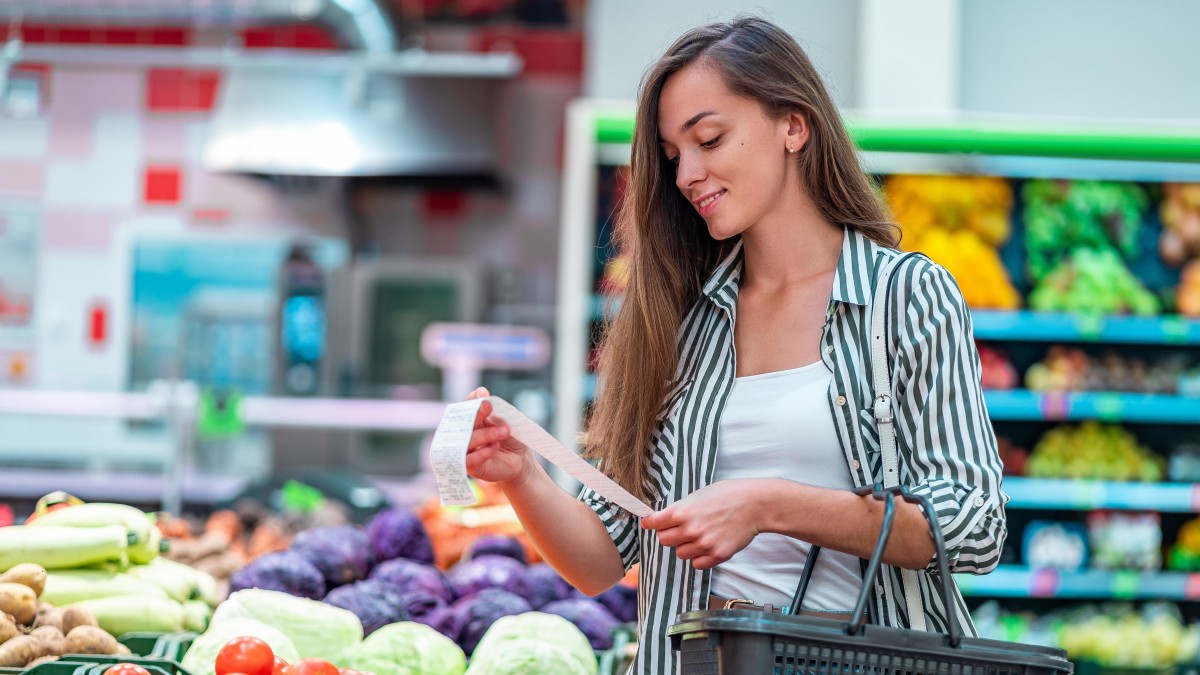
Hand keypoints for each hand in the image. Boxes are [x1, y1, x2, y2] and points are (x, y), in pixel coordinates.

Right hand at [464, 387, 534, 485]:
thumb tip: (480, 392)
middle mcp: (465, 434)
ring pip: (465, 441)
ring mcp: (466, 451)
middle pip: (462, 422)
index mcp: (472, 420)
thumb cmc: (512, 438)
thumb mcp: (506, 420)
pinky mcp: (471, 467)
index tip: (484, 395)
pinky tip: (495, 446)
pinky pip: (468, 461)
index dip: (471, 400)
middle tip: (488, 406)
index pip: (464, 407)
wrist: (522, 460)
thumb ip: (493, 408)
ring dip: (484, 434)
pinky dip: (481, 452)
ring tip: (504, 431)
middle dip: (475, 413)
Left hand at [640, 479, 767, 569]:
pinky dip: (699, 557)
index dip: (650, 522)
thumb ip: (680, 509)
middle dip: (669, 534)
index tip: (649, 523)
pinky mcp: (717, 555)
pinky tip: (708, 545)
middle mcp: (690, 530)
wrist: (754, 504)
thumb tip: (664, 518)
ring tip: (700, 535)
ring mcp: (703, 544)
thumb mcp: (698, 495)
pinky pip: (697, 564)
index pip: (654, 523)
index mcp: (682, 512)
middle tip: (680, 528)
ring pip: (680, 554)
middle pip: (664, 541)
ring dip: (686, 546)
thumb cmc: (727, 495)